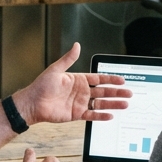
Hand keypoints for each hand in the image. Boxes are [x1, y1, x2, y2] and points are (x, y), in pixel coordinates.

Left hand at [16, 42, 131, 124]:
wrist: (32, 103)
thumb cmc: (41, 85)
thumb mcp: (56, 69)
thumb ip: (68, 59)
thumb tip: (77, 45)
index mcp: (78, 80)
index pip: (98, 79)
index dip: (110, 79)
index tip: (122, 80)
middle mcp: (81, 92)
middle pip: (103, 92)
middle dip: (116, 92)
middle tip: (129, 93)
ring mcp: (79, 103)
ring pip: (100, 104)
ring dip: (112, 104)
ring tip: (125, 104)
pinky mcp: (76, 114)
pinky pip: (91, 115)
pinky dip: (101, 116)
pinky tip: (110, 115)